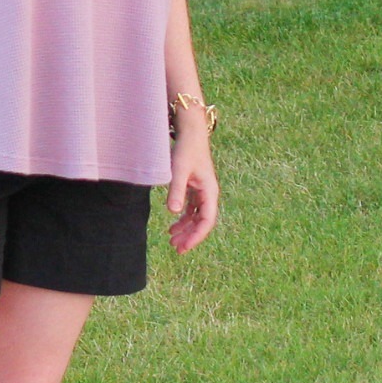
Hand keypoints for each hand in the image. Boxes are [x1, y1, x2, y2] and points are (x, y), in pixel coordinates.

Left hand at [166, 131, 218, 255]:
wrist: (190, 133)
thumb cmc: (186, 150)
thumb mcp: (179, 171)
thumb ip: (176, 191)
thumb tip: (173, 213)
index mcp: (210, 192)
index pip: (206, 221)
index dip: (196, 236)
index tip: (184, 247)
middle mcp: (209, 194)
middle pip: (202, 222)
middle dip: (190, 236)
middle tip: (176, 249)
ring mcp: (202, 192)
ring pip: (196, 217)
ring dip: (186, 229)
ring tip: (171, 240)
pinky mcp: (194, 188)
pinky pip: (191, 209)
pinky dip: (183, 219)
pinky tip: (172, 226)